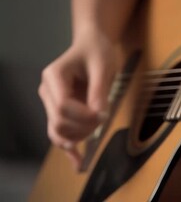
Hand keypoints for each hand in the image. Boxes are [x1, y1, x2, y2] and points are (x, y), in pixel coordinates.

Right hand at [38, 32, 122, 169]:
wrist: (92, 47)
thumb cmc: (97, 52)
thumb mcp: (103, 66)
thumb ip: (99, 90)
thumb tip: (98, 115)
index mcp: (54, 77)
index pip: (63, 107)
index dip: (84, 116)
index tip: (103, 112)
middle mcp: (47, 92)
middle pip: (59, 122)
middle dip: (84, 126)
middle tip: (104, 117)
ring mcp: (51, 104)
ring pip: (57, 132)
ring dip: (79, 136)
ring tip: (97, 128)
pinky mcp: (59, 113)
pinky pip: (59, 135)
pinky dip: (69, 149)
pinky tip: (78, 162)